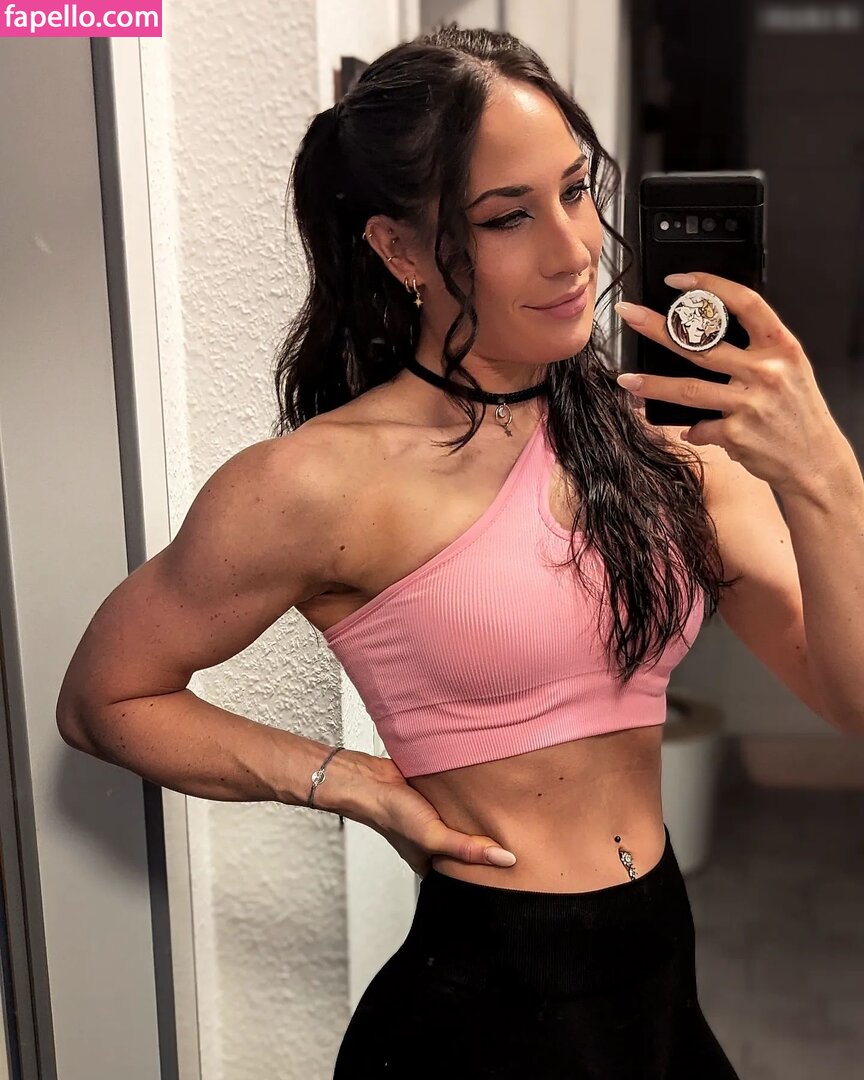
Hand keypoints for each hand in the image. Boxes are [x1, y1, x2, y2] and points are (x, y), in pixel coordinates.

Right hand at [362, 756, 516, 878]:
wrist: (373, 779)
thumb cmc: (392, 814)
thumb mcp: (434, 838)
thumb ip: (468, 849)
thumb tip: (505, 859)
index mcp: (432, 864)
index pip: (463, 875)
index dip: (484, 872)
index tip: (510, 869)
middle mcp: (435, 844)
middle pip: (468, 848)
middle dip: (486, 843)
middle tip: (513, 839)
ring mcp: (437, 821)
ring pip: (465, 825)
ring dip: (478, 819)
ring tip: (502, 816)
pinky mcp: (439, 800)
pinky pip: (460, 805)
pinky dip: (469, 801)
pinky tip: (481, 797)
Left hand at [614, 271, 851, 498]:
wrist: (816, 462)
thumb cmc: (798, 414)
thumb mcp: (790, 371)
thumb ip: (755, 353)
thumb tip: (704, 342)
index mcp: (781, 347)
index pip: (744, 303)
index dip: (710, 286)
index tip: (678, 281)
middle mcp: (766, 371)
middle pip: (701, 344)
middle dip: (658, 327)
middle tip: (629, 315)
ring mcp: (750, 403)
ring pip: (688, 389)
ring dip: (653, 384)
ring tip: (627, 379)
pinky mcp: (736, 434)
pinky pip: (700, 427)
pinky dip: (694, 430)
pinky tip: (691, 431)